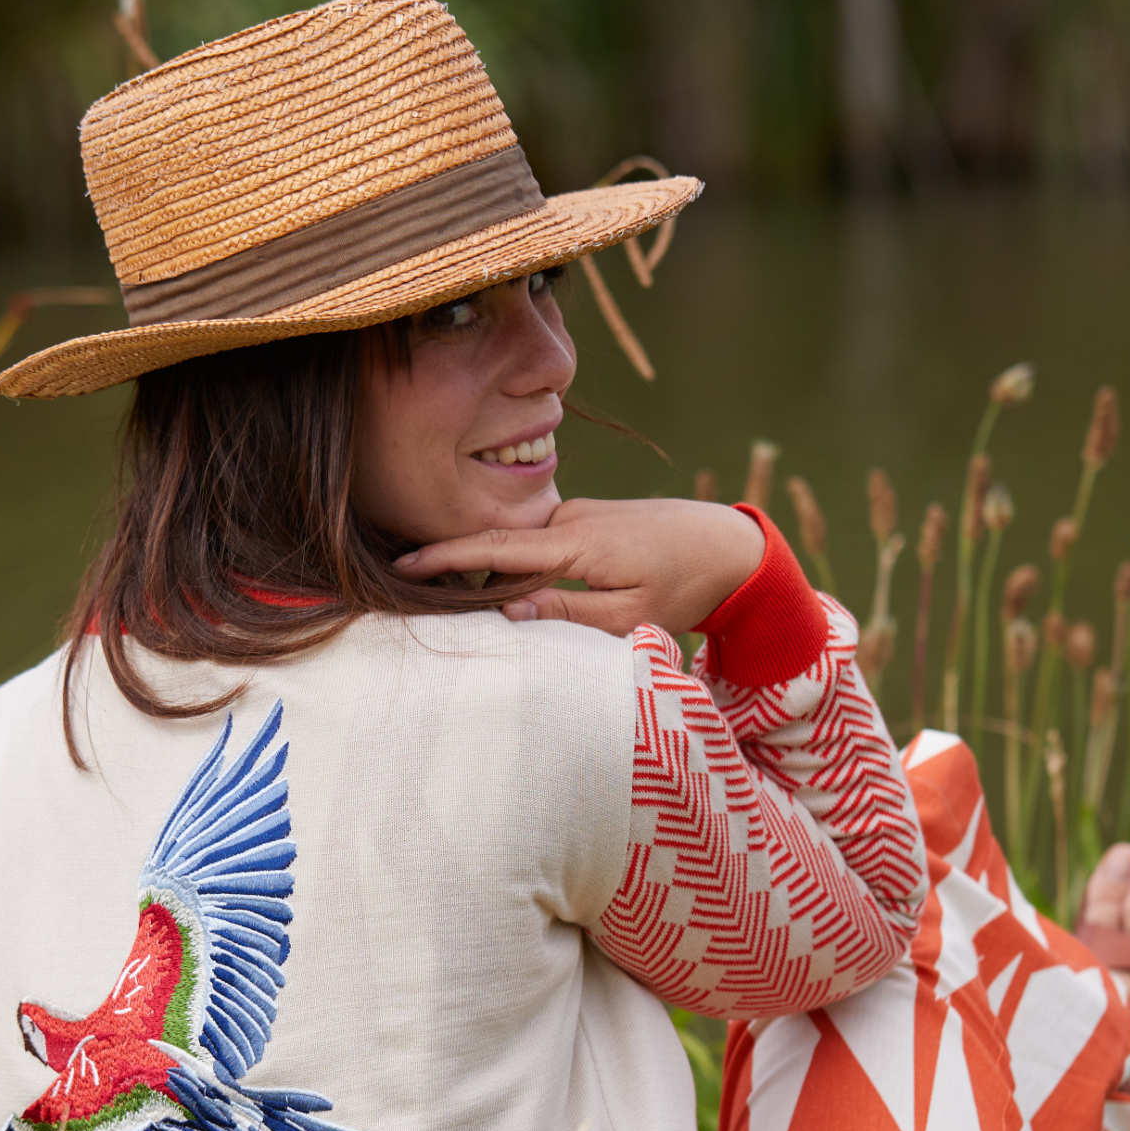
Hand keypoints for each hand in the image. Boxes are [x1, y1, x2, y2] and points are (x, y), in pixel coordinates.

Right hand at [393, 498, 765, 637]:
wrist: (726, 544)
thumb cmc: (684, 586)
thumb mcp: (629, 614)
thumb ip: (568, 613)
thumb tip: (507, 611)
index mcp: (577, 543)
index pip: (496, 550)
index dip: (446, 558)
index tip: (403, 565)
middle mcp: (570, 520)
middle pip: (497, 545)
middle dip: (452, 564)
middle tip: (406, 587)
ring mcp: (577, 516)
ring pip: (518, 547)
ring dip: (488, 570)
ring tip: (447, 596)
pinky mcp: (586, 520)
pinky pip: (538, 544)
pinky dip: (515, 564)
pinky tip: (505, 590)